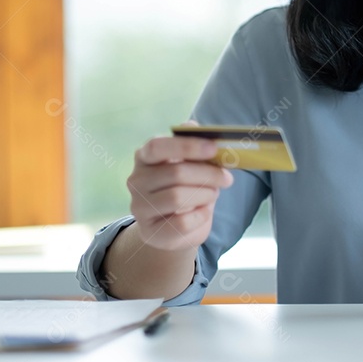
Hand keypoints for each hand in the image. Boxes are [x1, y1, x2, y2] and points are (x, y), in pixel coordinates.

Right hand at [128, 124, 233, 252]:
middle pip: (175, 173)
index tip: (213, 149)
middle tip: (226, 178)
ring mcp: (139, 207)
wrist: (176, 227)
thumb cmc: (187, 188)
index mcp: (144, 157)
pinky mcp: (150, 231)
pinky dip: (200, 216)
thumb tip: (200, 130)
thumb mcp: (193, 166)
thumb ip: (196, 148)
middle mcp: (136, 180)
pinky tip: (203, 212)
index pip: (157, 146)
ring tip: (212, 194)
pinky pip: (182, 222)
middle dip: (207, 174)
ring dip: (205, 195)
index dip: (186, 146)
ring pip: (177, 197)